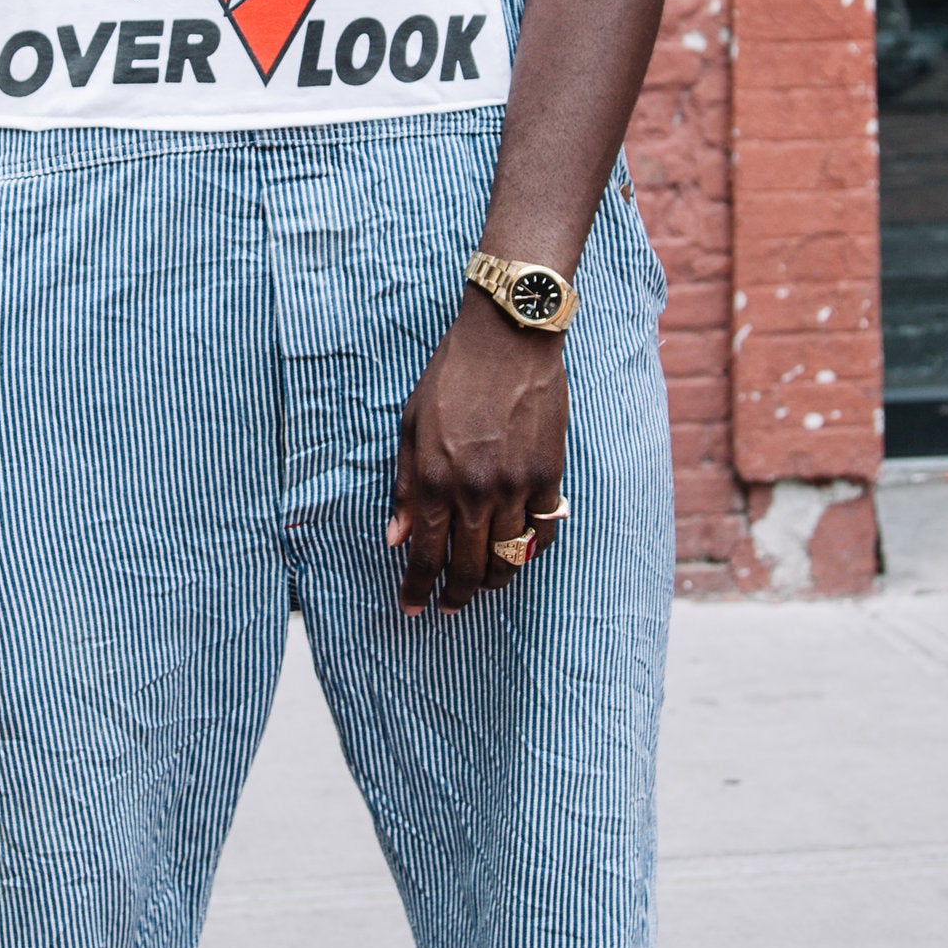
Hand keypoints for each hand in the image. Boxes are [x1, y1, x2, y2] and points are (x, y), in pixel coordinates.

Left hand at [388, 288, 568, 612]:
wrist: (508, 338)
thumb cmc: (452, 377)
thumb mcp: (411, 428)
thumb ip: (406, 486)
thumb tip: (398, 538)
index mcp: (433, 480)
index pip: (425, 555)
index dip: (417, 588)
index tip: (412, 608)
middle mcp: (474, 492)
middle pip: (467, 566)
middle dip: (455, 594)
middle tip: (449, 606)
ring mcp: (515, 486)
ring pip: (507, 557)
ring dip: (494, 581)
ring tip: (484, 586)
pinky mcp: (549, 475)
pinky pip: (543, 530)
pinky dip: (532, 550)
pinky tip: (520, 554)